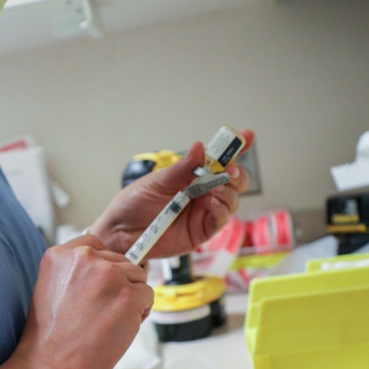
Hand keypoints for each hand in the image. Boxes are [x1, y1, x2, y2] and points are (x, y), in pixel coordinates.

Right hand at [13, 235, 152, 368]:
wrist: (49, 367)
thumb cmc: (50, 339)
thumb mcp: (51, 289)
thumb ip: (75, 273)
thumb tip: (103, 269)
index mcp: (60, 255)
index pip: (95, 245)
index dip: (103, 267)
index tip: (100, 284)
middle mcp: (85, 258)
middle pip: (120, 261)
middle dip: (117, 285)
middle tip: (100, 313)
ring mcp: (108, 275)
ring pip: (137, 277)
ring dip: (130, 299)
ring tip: (107, 322)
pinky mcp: (128, 295)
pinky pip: (147, 296)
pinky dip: (139, 314)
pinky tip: (118, 328)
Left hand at [89, 131, 252, 258]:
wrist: (120, 231)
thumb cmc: (135, 203)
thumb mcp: (157, 181)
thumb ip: (181, 168)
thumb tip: (200, 146)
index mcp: (192, 175)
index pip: (218, 160)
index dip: (235, 148)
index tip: (247, 136)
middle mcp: (202, 192)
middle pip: (234, 180)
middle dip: (236, 172)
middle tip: (229, 169)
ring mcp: (204, 212)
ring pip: (232, 199)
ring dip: (228, 191)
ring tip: (214, 189)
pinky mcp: (202, 231)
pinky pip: (221, 219)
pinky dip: (221, 209)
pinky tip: (210, 203)